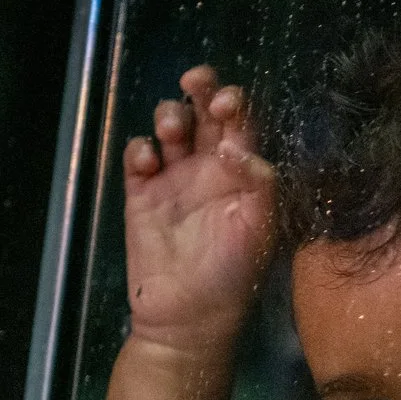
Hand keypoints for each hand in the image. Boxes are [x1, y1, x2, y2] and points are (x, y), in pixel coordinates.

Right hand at [123, 65, 275, 355]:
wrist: (190, 317)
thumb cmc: (235, 273)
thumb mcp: (262, 227)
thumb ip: (258, 180)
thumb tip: (234, 146)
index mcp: (244, 170)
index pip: (242, 121)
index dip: (234, 102)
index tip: (227, 104)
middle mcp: (210, 166)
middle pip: (204, 111)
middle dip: (201, 88)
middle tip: (195, 82)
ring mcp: (174, 177)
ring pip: (170, 126)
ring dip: (170, 116)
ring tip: (172, 131)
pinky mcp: (141, 194)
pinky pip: (138, 157)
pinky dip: (140, 150)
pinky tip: (148, 163)